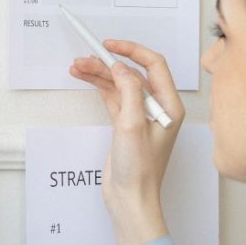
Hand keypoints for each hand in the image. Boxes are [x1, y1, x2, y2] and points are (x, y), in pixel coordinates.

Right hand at [69, 41, 184, 244]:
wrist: (130, 199)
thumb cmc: (139, 170)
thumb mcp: (133, 125)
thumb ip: (129, 91)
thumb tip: (121, 67)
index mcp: (169, 105)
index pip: (154, 65)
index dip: (132, 51)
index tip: (110, 45)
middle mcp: (157, 108)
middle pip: (132, 74)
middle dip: (108, 63)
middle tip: (86, 57)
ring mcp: (141, 116)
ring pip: (119, 85)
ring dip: (100, 75)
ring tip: (77, 67)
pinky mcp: (126, 125)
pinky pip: (113, 98)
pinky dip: (99, 88)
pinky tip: (85, 79)